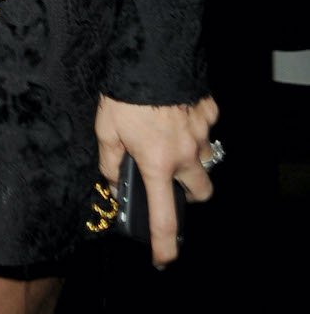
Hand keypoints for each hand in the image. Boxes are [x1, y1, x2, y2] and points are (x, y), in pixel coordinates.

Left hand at [96, 92, 218, 267]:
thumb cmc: (123, 93)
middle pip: (201, 191)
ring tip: (171, 138)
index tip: (163, 260)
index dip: (165, 246)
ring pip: (207, 158)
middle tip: (170, 178)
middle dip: (190, 192)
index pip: (165, 218)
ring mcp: (201, 132)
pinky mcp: (208, 110)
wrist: (148, 53)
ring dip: (193, 157)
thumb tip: (114, 182)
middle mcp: (185, 154)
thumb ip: (109, 161)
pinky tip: (177, 112)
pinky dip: (195, 125)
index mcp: (157, 164)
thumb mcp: (105, 129)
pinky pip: (207, 127)